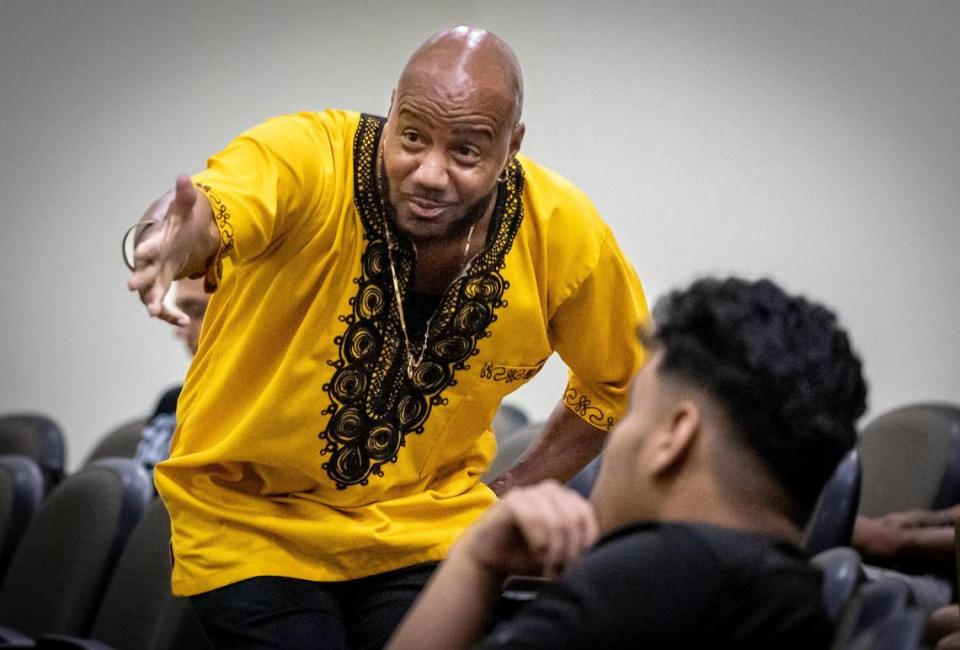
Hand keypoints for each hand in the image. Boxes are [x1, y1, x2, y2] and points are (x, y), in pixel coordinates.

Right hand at [127, 175, 201, 325]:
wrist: (173, 239)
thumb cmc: (176, 225)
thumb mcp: (184, 210)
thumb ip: (184, 197)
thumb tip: (184, 177)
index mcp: (156, 245)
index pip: (148, 247)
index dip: (145, 250)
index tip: (141, 253)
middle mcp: (150, 264)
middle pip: (142, 272)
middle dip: (139, 279)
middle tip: (133, 287)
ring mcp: (154, 278)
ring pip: (149, 293)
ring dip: (152, 303)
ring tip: (154, 313)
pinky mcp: (161, 289)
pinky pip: (162, 306)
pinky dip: (169, 315)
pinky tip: (183, 322)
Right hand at [461, 480, 598, 578]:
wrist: (490, 556)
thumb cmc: (527, 553)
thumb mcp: (559, 550)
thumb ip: (577, 544)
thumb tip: (600, 554)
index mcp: (566, 498)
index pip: (586, 514)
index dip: (585, 541)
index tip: (577, 564)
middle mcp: (550, 490)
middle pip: (573, 518)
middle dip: (569, 550)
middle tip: (561, 570)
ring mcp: (530, 493)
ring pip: (556, 519)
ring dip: (554, 549)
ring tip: (548, 566)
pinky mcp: (512, 501)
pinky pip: (532, 516)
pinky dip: (538, 539)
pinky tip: (536, 552)